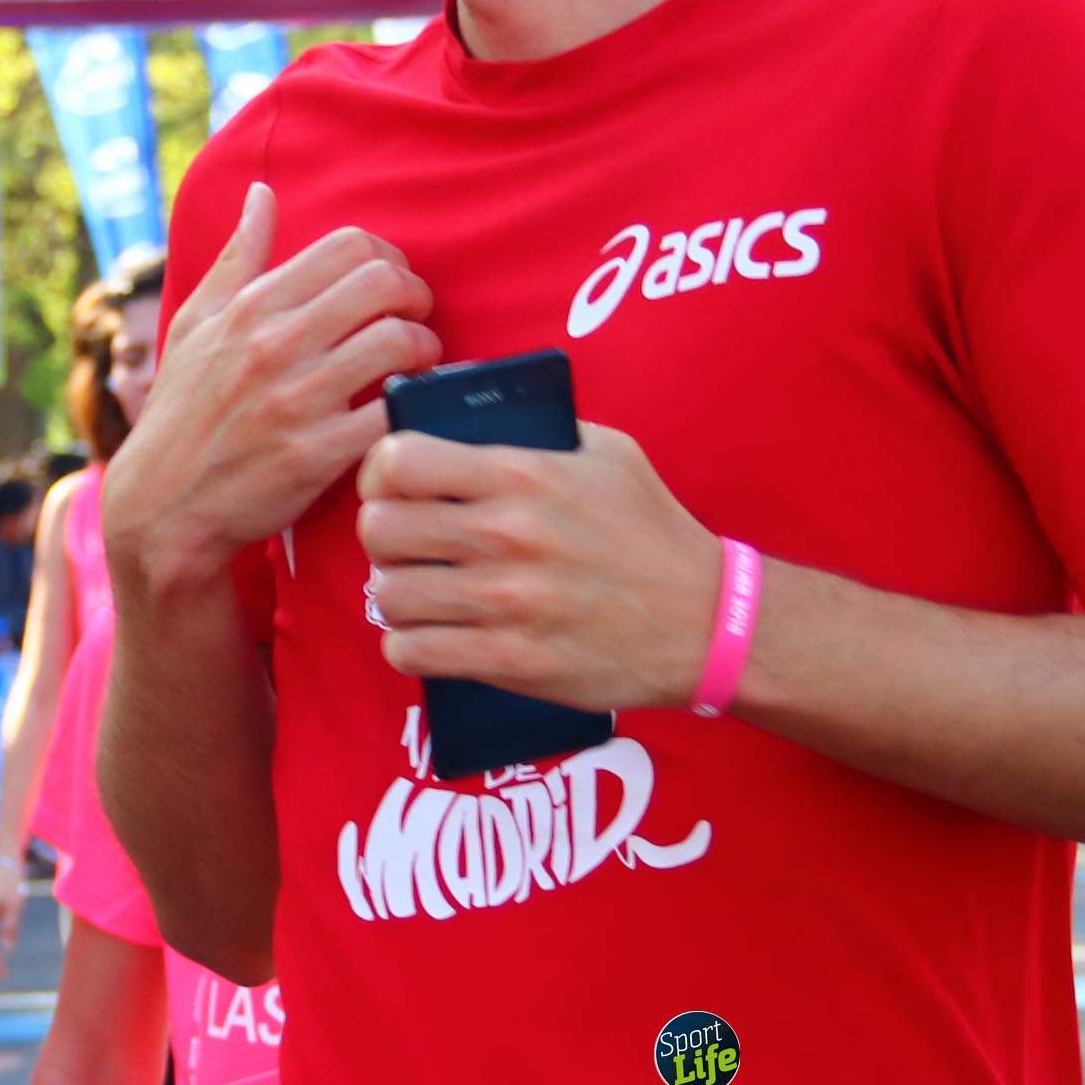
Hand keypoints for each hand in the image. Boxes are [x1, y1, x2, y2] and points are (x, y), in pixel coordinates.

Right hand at [104, 185, 441, 596]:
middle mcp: (274, 345)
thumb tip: (262, 194)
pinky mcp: (318, 455)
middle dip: (416, 296)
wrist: (161, 509)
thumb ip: (235, 257)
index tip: (391, 285)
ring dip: (426, 350)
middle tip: (415, 319)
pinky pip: (393, 412)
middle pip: (383, 284)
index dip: (389, 258)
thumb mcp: (194, 326)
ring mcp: (298, 400)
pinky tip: (406, 409)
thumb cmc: (182, 413)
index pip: (349, 247)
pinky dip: (413, 405)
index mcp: (250, 307)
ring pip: (399, 342)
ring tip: (418, 364)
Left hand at [357, 423, 721, 713]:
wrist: (705, 619)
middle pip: (379, 530)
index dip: (380, 473)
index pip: (400, 461)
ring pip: (389, 595)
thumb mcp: (607, 453)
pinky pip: (412, 652)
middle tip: (405, 545)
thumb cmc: (652, 531)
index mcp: (523, 475)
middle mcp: (508, 536)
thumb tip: (469, 422)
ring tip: (421, 592)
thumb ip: (538, 433)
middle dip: (382, 536)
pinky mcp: (511, 661)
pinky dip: (410, 645)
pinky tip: (432, 636)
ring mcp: (506, 604)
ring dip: (397, 594)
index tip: (394, 487)